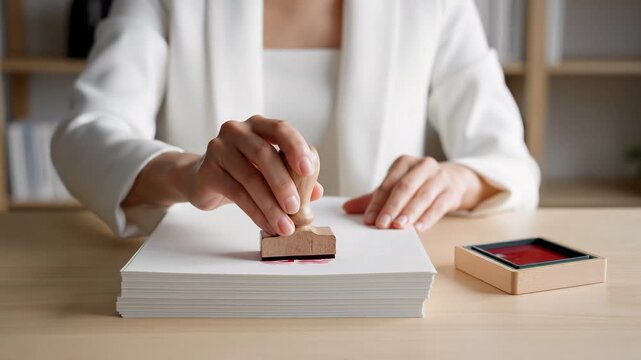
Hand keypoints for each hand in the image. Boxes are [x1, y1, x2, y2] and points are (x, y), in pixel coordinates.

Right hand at [189, 115, 323, 235]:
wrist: (201, 180)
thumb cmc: (241, 172)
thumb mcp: (269, 172)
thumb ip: (294, 177)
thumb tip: (317, 192)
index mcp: (258, 125)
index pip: (280, 129)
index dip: (296, 147)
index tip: (308, 170)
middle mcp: (237, 131)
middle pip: (263, 153)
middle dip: (283, 183)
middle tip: (296, 207)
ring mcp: (219, 148)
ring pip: (250, 177)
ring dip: (270, 205)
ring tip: (284, 225)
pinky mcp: (207, 171)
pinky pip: (236, 193)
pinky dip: (255, 212)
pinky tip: (267, 225)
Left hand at [342, 155, 498, 231]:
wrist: (453, 180)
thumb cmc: (418, 185)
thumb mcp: (396, 187)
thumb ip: (372, 199)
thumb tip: (346, 208)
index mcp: (404, 163)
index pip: (388, 184)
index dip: (377, 203)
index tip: (368, 220)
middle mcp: (423, 166)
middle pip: (405, 187)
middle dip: (392, 207)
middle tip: (381, 225)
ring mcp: (439, 178)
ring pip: (423, 196)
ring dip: (409, 213)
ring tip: (398, 227)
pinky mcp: (451, 192)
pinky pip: (439, 206)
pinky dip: (427, 218)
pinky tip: (418, 228)